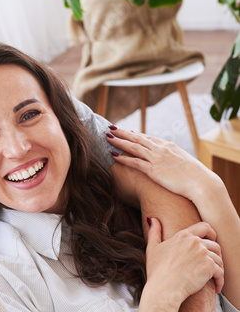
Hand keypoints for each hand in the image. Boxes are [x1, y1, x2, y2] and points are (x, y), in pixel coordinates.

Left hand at [106, 127, 221, 201]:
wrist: (202, 184)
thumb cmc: (196, 177)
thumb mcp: (185, 163)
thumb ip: (174, 159)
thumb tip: (171, 162)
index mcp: (169, 146)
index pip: (148, 137)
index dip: (135, 134)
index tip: (126, 131)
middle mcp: (161, 149)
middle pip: (138, 138)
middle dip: (122, 132)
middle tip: (110, 127)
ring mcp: (157, 159)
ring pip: (133, 147)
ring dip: (119, 141)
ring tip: (107, 137)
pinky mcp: (154, 170)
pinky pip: (135, 162)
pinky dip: (123, 158)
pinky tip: (113, 156)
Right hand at [145, 218, 223, 305]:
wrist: (163, 288)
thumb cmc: (156, 270)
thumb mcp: (152, 248)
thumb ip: (154, 232)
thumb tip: (152, 219)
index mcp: (182, 235)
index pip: (204, 227)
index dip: (211, 233)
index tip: (212, 239)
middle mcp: (194, 241)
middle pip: (215, 244)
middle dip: (216, 253)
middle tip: (213, 263)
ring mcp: (203, 253)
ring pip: (219, 259)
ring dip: (218, 268)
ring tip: (213, 277)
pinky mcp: (209, 266)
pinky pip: (220, 272)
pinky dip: (220, 280)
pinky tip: (217, 287)